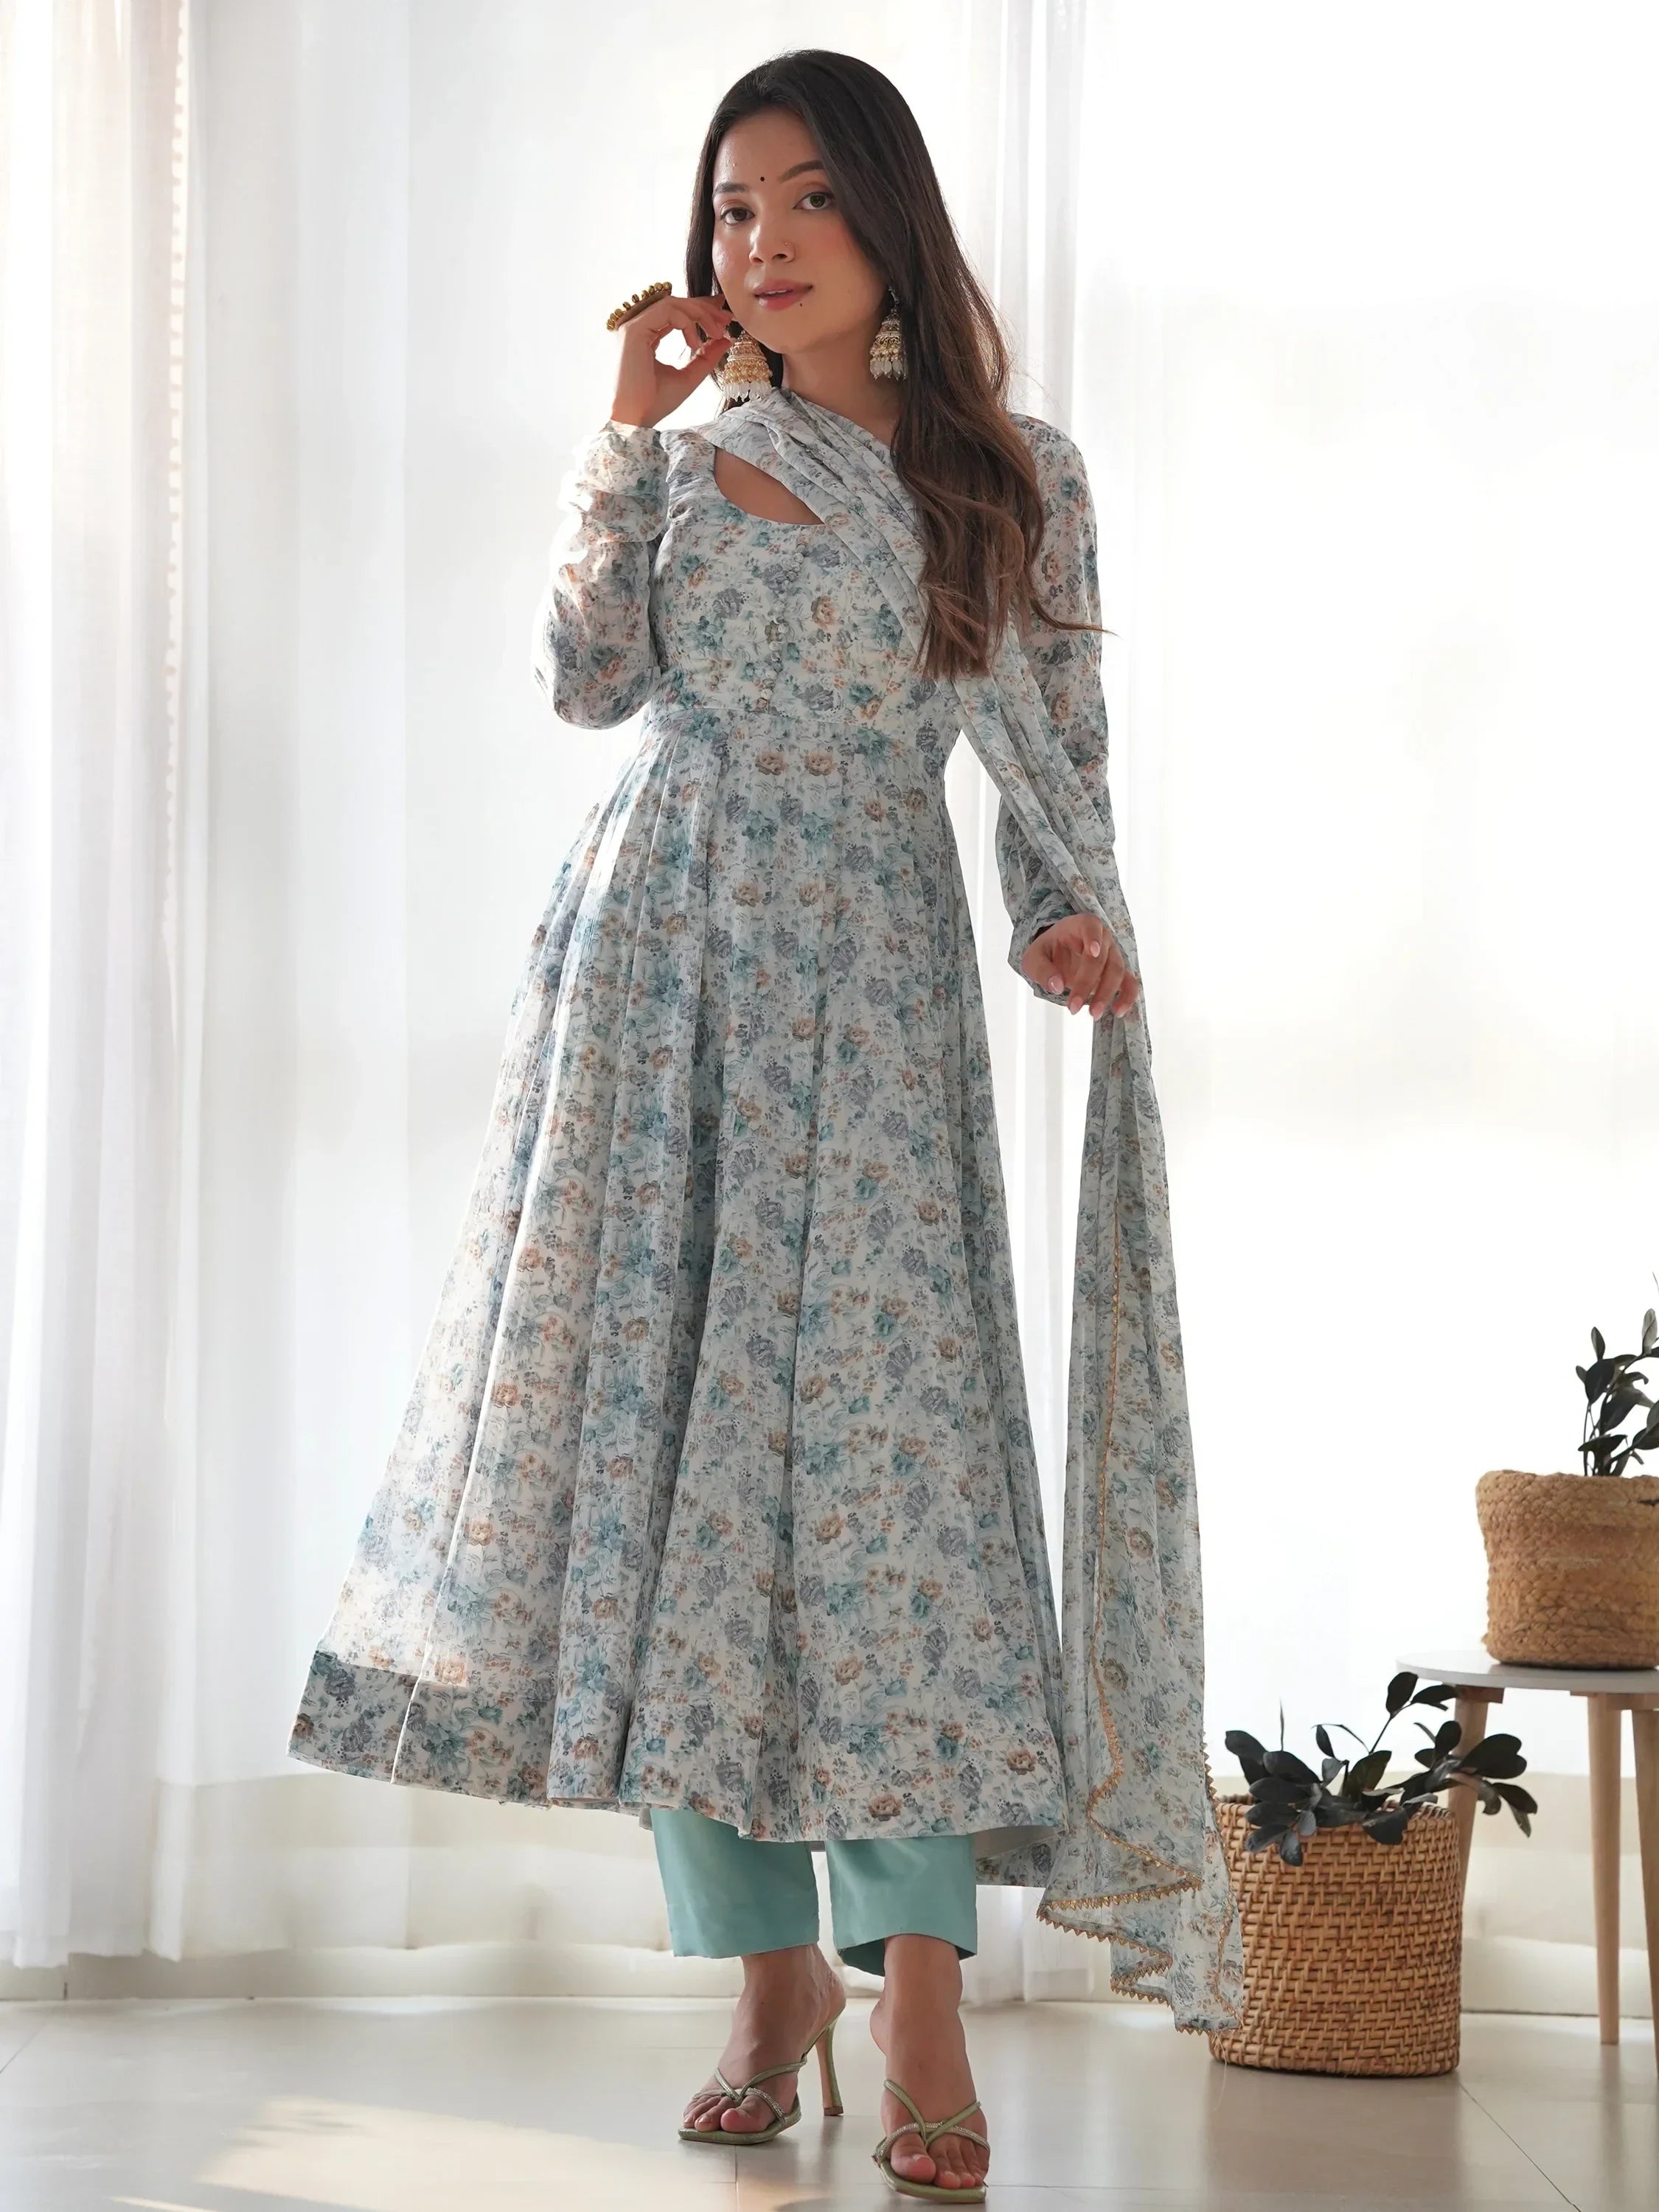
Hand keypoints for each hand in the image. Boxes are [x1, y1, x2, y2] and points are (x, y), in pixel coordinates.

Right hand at [609, 289, 734, 431]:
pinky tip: (695, 343)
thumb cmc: (656, 402)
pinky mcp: (634, 330)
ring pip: (672, 303)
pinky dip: (687, 322)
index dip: (700, 309)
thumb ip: (706, 356)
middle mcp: (638, 327)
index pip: (675, 312)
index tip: (723, 316)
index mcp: (646, 335)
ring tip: (715, 334)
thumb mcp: (690, 375)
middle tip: (726, 319)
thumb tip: (727, 339)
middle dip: (704, 308)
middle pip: (675, 303)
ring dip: (699, 314)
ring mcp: (633, 326)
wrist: (637, 419)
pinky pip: (667, 310)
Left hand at [1021, 913, 1140, 1020]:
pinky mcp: (1118, 973)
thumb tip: (1057, 986)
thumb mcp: (1034, 959)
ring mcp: (1112, 955)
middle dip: (1088, 983)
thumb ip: (1042, 969)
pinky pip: (1129, 983)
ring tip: (1093, 1014)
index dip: (1094, 937)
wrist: (1058, 956)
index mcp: (1079, 926)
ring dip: (1106, 994)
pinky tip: (1118, 1012)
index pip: (1091, 925)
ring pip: (1117, 972)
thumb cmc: (1048, 952)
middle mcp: (1101, 938)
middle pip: (1102, 958)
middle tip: (1073, 1007)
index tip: (1093, 952)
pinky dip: (1127, 997)